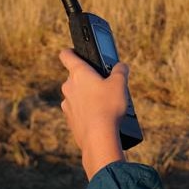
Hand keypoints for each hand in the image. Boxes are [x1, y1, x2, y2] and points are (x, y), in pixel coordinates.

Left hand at [59, 48, 127, 178]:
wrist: (98, 137)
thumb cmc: (108, 106)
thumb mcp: (120, 84)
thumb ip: (121, 70)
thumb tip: (121, 66)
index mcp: (79, 73)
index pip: (67, 55)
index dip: (71, 51)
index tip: (74, 51)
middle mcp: (69, 87)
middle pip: (76, 77)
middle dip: (88, 79)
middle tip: (104, 83)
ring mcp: (68, 104)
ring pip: (77, 95)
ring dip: (87, 96)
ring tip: (104, 102)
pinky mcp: (70, 119)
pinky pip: (78, 110)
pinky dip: (86, 111)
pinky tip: (100, 116)